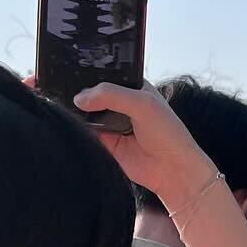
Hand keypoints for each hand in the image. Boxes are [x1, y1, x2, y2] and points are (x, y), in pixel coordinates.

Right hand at [73, 82, 213, 207]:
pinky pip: (90, 134)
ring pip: (90, 114)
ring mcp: (116, 124)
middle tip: (75, 98)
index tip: (77, 77)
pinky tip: (80, 129)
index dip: (94, 76)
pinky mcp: (109, 143)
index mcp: (135, 88)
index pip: (109, 76)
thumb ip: (111, 95)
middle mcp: (125, 105)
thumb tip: (80, 98)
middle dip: (86, 97)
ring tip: (77, 113)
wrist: (172, 169)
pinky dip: (84, 132)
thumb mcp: (142, 103)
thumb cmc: (168, 134)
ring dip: (83, 114)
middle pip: (96, 95)